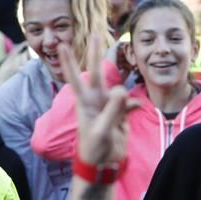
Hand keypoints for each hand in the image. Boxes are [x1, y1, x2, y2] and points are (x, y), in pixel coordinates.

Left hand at [59, 33, 135, 165]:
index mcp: (86, 103)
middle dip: (96, 53)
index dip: (69, 62)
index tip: (62, 45)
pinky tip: (138, 108)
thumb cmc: (95, 150)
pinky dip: (134, 104)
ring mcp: (108, 107)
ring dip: (122, 88)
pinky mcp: (120, 115)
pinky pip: (129, 103)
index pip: (76, 78)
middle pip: (96, 72)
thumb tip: (121, 90)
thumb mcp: (101, 131)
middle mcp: (96, 101)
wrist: (103, 166)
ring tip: (121, 98)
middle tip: (97, 33)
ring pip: (116, 88)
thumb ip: (112, 110)